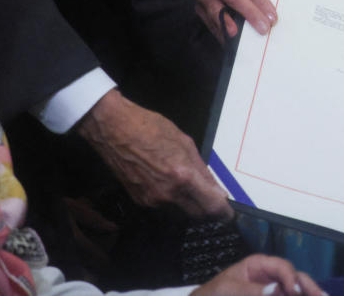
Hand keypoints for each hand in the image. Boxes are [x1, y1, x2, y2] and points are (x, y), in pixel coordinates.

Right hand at [76, 90, 230, 219]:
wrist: (114, 130)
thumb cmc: (151, 129)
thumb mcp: (185, 142)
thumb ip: (201, 169)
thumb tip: (215, 188)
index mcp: (183, 176)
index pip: (211, 205)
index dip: (223, 213)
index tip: (229, 214)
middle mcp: (168, 194)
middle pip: (197, 215)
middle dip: (207, 210)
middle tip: (212, 200)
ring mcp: (152, 200)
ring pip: (179, 212)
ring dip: (189, 205)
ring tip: (188, 187)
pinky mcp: (139, 201)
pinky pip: (163, 208)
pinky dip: (172, 201)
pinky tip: (169, 184)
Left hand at [190, 254, 324, 295]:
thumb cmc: (213, 294)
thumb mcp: (229, 290)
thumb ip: (251, 290)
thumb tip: (277, 290)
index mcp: (260, 265)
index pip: (282, 267)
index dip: (291, 278)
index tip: (295, 291)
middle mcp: (270, 276)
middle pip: (295, 279)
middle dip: (309, 287)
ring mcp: (272, 290)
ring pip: (295, 290)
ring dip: (308, 292)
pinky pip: (286, 295)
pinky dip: (298, 295)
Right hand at [194, 0, 277, 40]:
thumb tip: (269, 12)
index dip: (261, 2)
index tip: (272, 17)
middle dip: (250, 14)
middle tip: (263, 28)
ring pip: (216, 9)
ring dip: (229, 23)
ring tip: (237, 34)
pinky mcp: (197, 6)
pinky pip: (209, 21)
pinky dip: (219, 30)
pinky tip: (228, 38)